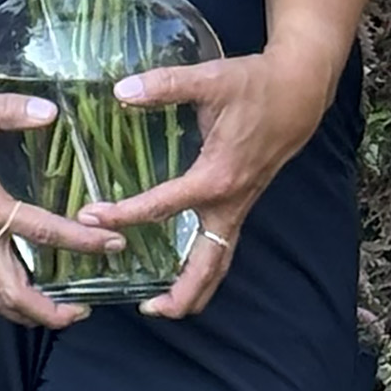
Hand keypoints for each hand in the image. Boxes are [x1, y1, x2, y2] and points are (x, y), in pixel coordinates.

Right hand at [0, 76, 122, 328]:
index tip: (112, 244)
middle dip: (49, 310)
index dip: (81, 240)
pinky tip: (26, 291)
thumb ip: (11, 109)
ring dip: (26, 312)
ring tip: (59, 312)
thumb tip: (50, 111)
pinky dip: (6, 297)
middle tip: (83, 309)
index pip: (40, 231)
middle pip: (11, 291)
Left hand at [85, 49, 336, 320]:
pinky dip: (205, 265)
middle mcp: (230, 202)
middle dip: (181, 293)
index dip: (125, 214)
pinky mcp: (243, 202)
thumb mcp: (210, 80)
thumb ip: (165, 85)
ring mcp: (240, 206)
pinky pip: (223, 245)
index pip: (164, 206)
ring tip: (163, 307)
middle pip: (208, 265)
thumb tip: (122, 90)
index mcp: (217, 177)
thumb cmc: (255, 86)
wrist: (300, 91)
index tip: (91, 219)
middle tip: (148, 311)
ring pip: (220, 261)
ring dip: (196, 288)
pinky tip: (183, 268)